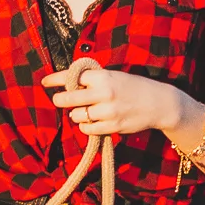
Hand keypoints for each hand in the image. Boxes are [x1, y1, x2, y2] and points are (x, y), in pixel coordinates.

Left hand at [41, 58, 182, 138]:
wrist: (159, 103)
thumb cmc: (134, 88)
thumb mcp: (114, 77)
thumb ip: (94, 81)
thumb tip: (68, 85)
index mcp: (103, 77)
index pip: (73, 76)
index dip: (56, 79)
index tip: (45, 81)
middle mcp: (104, 93)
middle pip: (68, 98)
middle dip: (60, 99)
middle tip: (59, 100)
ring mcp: (107, 111)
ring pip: (76, 115)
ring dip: (76, 114)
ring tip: (86, 111)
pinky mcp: (112, 127)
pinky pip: (87, 129)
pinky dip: (85, 126)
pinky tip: (91, 121)